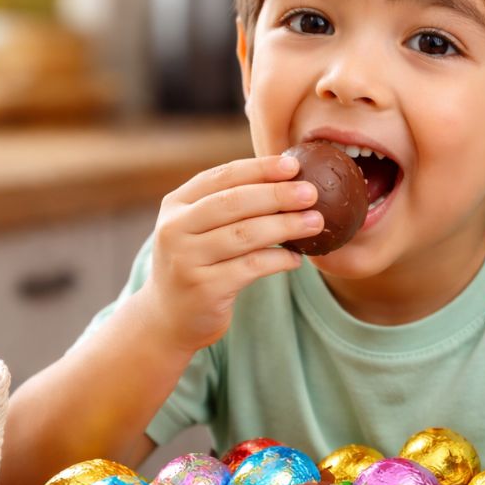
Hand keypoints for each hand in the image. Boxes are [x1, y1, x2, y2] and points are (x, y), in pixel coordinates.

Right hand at [137, 155, 321, 353]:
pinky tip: (297, 258)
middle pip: (233, 203)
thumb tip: (288, 178)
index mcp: (176, 204)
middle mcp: (175, 228)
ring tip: (315, 223)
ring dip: (285, 226)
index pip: (222, 177)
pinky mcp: (204, 288)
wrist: (168, 318)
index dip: (259, 168)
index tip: (293, 166)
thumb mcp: (199, 228)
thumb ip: (229, 204)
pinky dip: (279, 259)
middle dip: (277, 195)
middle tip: (311, 193)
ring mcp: (186, 259)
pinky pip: (251, 267)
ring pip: (245, 234)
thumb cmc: (198, 264)